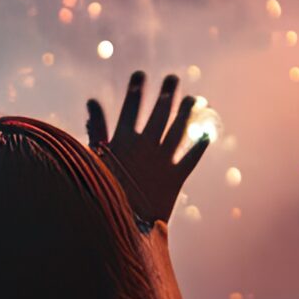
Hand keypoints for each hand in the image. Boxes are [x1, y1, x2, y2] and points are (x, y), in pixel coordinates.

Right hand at [86, 72, 209, 224]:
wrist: (123, 223)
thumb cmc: (102, 190)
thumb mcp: (94, 158)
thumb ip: (96, 129)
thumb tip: (91, 102)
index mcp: (124, 140)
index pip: (131, 109)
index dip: (135, 90)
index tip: (140, 75)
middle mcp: (147, 145)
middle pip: (160, 113)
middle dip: (167, 93)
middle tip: (173, 78)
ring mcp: (163, 160)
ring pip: (179, 130)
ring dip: (187, 113)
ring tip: (194, 98)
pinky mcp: (176, 177)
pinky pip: (192, 158)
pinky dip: (200, 147)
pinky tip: (207, 134)